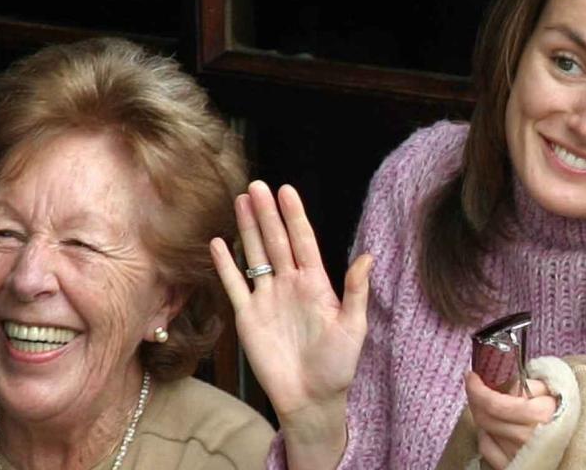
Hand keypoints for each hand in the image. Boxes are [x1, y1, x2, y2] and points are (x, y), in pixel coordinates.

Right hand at [210, 181, 371, 467]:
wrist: (311, 400)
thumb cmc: (337, 366)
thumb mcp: (353, 328)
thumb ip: (356, 291)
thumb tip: (368, 257)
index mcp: (316, 284)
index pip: (303, 241)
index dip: (294, 216)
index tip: (287, 190)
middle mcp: (290, 285)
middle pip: (276, 241)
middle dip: (267, 213)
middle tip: (257, 186)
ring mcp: (268, 298)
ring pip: (256, 255)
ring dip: (248, 229)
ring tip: (240, 201)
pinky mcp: (249, 317)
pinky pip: (235, 285)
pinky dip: (225, 265)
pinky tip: (218, 243)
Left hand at [465, 372, 556, 469]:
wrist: (576, 442)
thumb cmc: (563, 414)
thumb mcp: (550, 391)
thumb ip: (527, 384)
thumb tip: (504, 384)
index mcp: (539, 416)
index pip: (494, 403)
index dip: (477, 389)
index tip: (472, 377)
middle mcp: (527, 437)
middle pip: (485, 417)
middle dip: (476, 399)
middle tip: (476, 388)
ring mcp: (518, 454)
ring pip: (485, 430)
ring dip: (483, 415)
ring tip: (491, 406)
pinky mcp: (512, 465)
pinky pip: (486, 448)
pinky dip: (486, 435)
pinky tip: (494, 427)